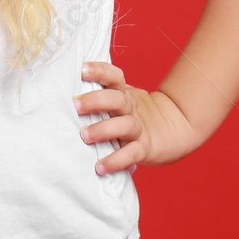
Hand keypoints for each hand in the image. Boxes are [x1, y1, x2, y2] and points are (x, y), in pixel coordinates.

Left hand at [74, 61, 199, 172]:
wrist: (175, 128)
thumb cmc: (134, 114)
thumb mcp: (121, 101)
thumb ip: (100, 98)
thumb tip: (62, 95)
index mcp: (124, 94)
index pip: (114, 77)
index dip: (100, 71)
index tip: (82, 70)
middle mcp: (131, 108)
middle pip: (116, 99)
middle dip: (95, 100)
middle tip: (75, 104)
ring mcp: (139, 128)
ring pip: (124, 125)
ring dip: (103, 130)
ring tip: (84, 135)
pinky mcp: (146, 149)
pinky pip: (131, 154)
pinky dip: (115, 161)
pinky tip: (100, 167)